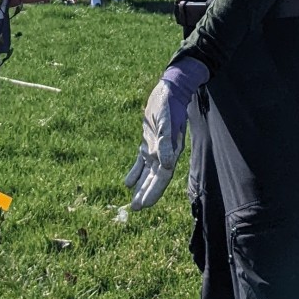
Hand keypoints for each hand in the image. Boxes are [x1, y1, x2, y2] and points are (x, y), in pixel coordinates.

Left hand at [124, 57, 210, 210]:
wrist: (170, 90)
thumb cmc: (170, 104)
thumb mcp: (167, 121)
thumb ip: (166, 143)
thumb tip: (166, 166)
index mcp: (169, 150)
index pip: (161, 177)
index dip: (152, 192)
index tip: (143, 205)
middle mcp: (164, 152)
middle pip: (154, 178)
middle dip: (146, 194)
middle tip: (135, 209)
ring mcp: (156, 147)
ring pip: (148, 172)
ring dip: (141, 186)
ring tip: (133, 202)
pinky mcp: (149, 141)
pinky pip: (142, 160)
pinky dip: (135, 172)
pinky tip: (127, 183)